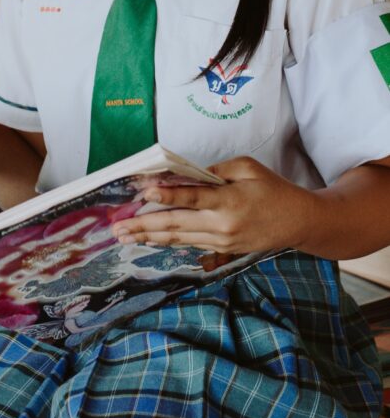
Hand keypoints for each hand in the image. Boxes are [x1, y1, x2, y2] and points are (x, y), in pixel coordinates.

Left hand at [112, 156, 315, 255]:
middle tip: (118, 227)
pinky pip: (188, 243)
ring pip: (178, 238)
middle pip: (176, 224)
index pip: (192, 197)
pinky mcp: (222, 249)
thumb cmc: (274, 189)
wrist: (298, 222)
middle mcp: (222, 225)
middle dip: (143, 225)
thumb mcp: (248, 168)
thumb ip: (216, 170)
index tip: (144, 194)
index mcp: (229, 200)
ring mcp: (221, 240)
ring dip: (148, 236)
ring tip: (124, 236)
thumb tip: (185, 175)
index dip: (167, 195)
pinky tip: (148, 239)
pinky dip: (166, 241)